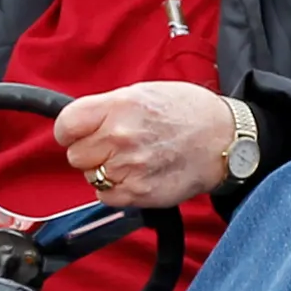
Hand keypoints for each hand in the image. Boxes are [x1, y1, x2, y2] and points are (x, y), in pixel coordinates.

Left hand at [53, 82, 233, 209]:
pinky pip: (106, 197)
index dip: (70, 132)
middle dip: (92, 152)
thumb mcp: (144, 93)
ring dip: (106, 172)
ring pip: (91, 177)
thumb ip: (108, 108)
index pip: (66, 125)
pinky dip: (117, 190)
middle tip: (115, 147)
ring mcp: (129, 167)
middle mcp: (120, 136)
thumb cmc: (189, 112)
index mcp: (119, 106)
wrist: (223, 139)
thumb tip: (80, 124)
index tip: (77, 134)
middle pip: (76, 155)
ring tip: (133, 160)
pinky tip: (137, 176)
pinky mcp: (139, 193)